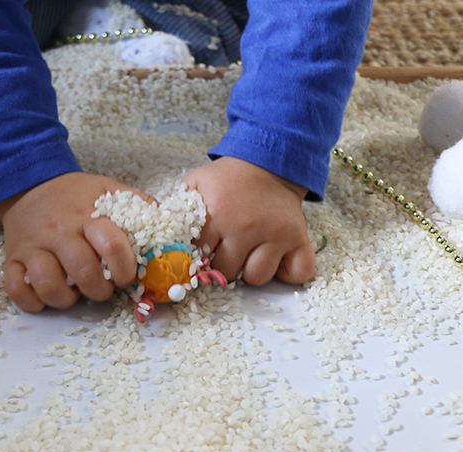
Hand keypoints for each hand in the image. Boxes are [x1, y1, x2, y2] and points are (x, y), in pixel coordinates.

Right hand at [0, 172, 152, 311]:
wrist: (30, 184)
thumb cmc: (75, 195)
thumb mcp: (107, 190)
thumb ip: (136, 205)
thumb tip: (167, 224)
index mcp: (87, 216)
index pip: (111, 245)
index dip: (125, 268)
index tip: (126, 276)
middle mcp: (59, 232)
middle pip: (83, 271)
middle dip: (99, 290)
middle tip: (102, 288)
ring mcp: (33, 247)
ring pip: (49, 286)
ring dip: (66, 299)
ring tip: (74, 292)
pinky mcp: (13, 259)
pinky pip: (17, 291)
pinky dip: (33, 301)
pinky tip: (47, 295)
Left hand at [183, 157, 315, 284]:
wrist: (269, 162)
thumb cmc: (229, 179)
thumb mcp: (196, 183)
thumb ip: (179, 209)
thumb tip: (163, 237)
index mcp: (218, 215)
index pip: (199, 257)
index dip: (198, 258)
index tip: (203, 252)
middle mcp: (246, 228)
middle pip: (227, 273)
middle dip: (224, 266)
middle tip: (228, 250)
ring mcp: (276, 235)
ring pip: (258, 277)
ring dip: (253, 270)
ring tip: (251, 252)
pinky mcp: (298, 238)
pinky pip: (298, 273)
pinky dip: (289, 272)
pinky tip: (278, 259)